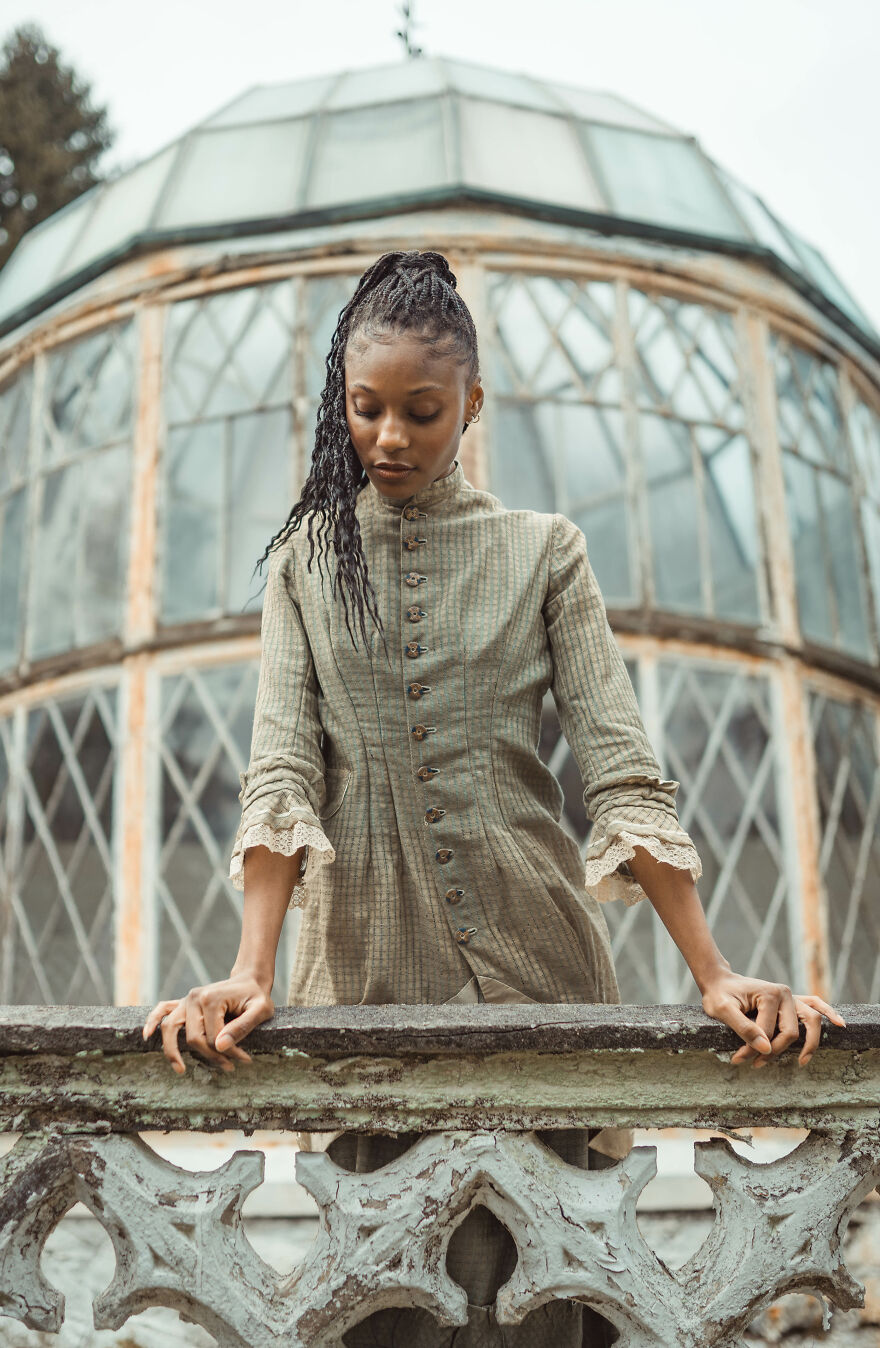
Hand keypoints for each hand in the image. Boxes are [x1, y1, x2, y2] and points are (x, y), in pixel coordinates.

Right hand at [141, 973, 274, 1073]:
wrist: (250, 981)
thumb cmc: (257, 996)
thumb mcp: (260, 1010)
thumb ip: (242, 1027)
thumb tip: (220, 1046)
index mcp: (211, 999)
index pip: (213, 1037)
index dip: (229, 1053)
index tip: (245, 1059)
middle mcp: (194, 997)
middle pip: (193, 1037)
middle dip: (211, 1056)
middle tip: (230, 1066)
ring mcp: (186, 999)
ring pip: (171, 1028)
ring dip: (172, 1050)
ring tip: (181, 1070)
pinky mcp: (184, 1002)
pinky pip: (162, 1010)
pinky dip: (153, 1021)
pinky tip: (147, 1035)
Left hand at [699, 970, 845, 1067]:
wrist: (719, 982)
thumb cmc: (718, 995)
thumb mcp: (722, 1011)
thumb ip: (744, 1028)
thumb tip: (766, 1049)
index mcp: (771, 994)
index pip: (769, 1032)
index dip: (753, 1049)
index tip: (737, 1059)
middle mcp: (785, 994)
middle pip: (791, 1032)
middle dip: (775, 1051)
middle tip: (755, 1064)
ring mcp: (791, 997)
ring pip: (810, 1022)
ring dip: (809, 1043)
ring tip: (802, 1061)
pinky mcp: (791, 1001)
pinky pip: (815, 1005)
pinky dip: (828, 1013)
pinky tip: (839, 1024)